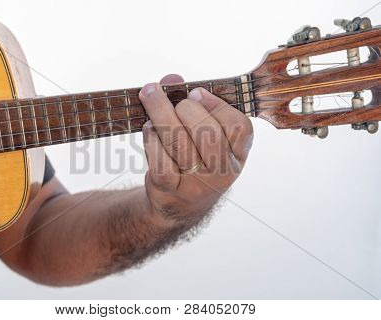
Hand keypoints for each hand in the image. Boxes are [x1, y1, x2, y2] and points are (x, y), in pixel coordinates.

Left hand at [140, 74, 252, 222]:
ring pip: (179, 143)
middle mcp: (222, 173)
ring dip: (160, 114)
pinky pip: (160, 161)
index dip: (216, 105)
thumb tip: (171, 79)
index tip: (196, 93)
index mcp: (237, 155)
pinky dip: (151, 139)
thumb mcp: (202, 135)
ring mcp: (196, 185)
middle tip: (172, 98)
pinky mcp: (170, 192)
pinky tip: (148, 129)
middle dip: (185, 108)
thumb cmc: (194, 159)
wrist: (179, 206)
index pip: (238, 127)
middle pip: (207, 133)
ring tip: (150, 97)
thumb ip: (191, 103)